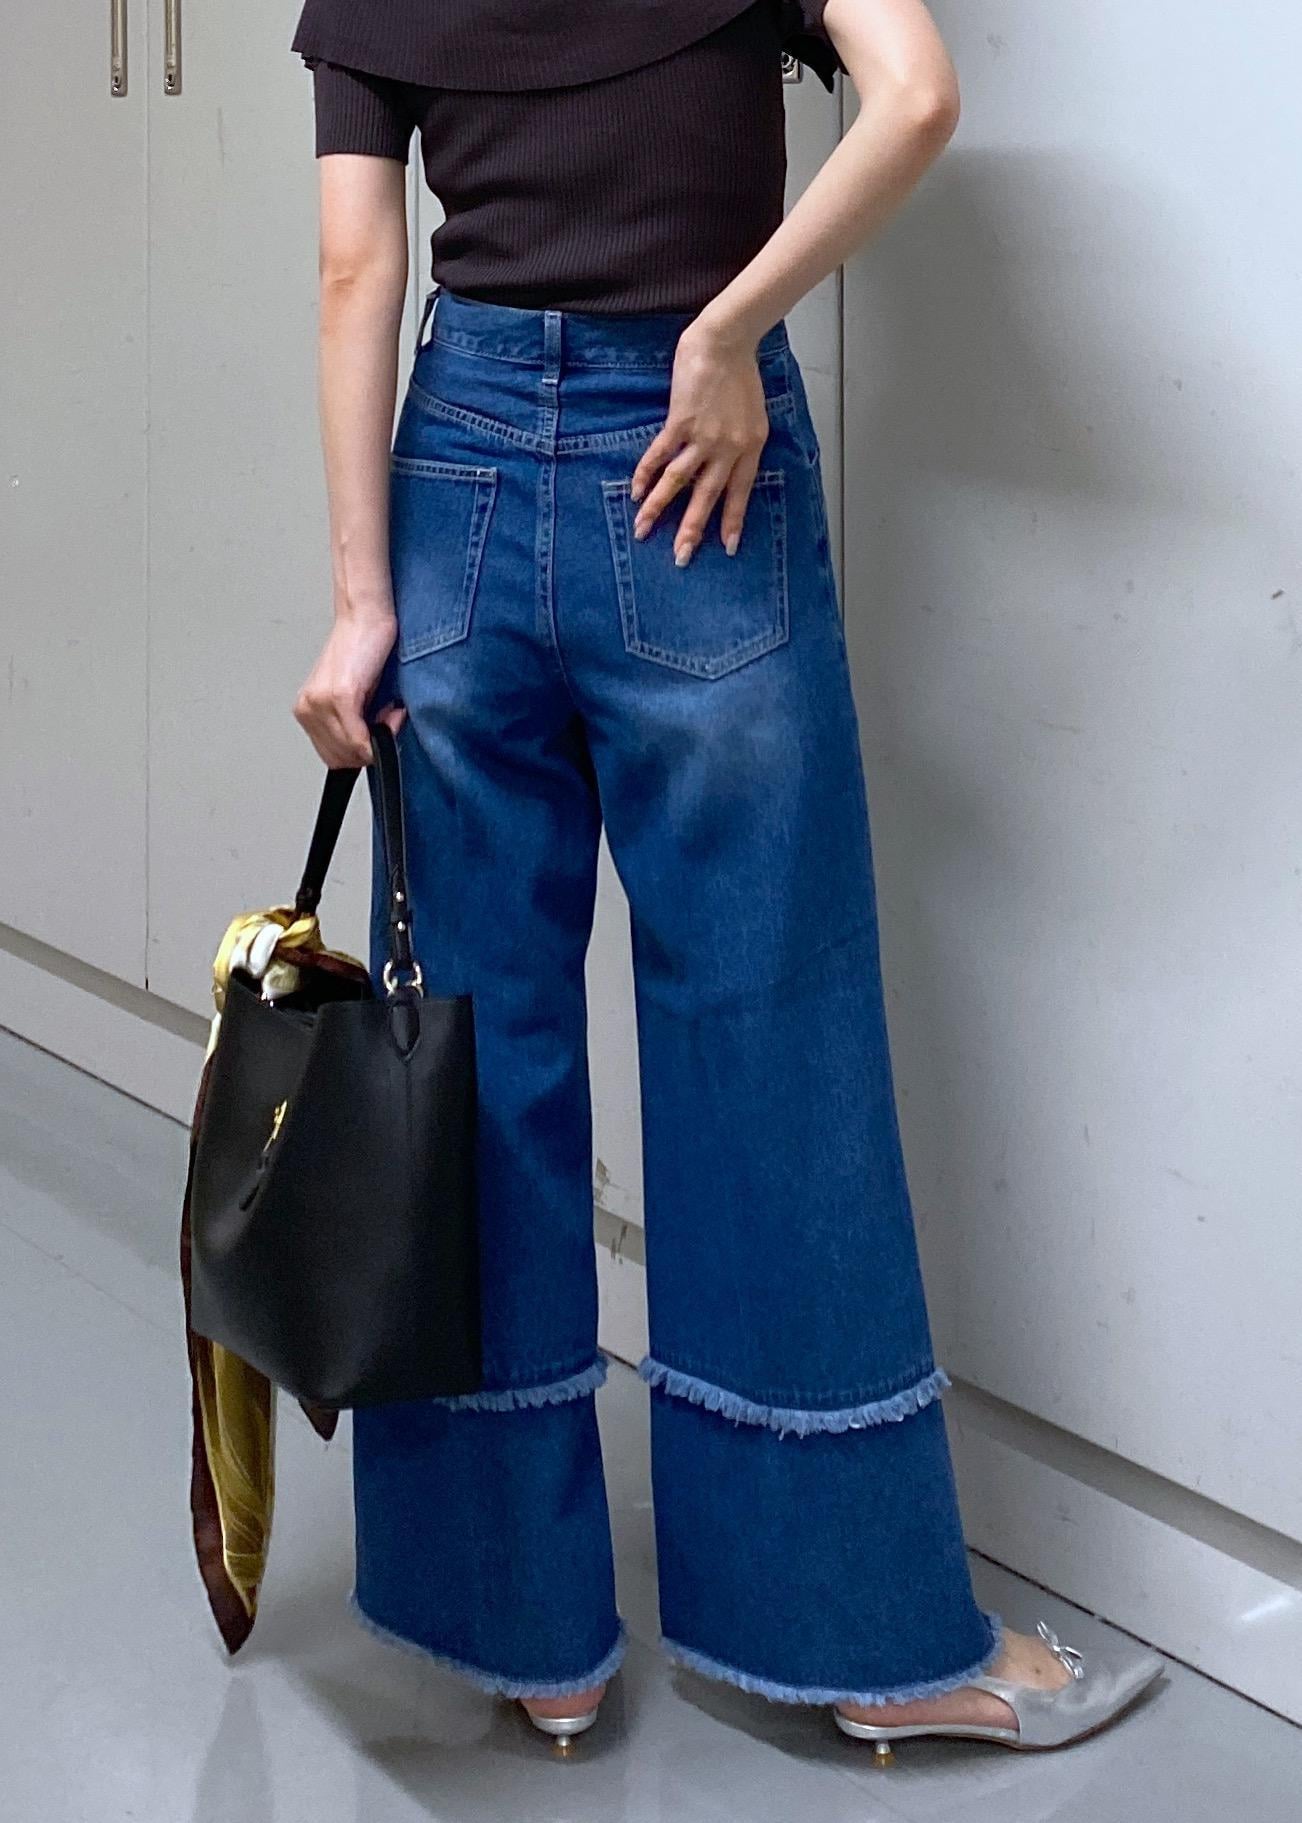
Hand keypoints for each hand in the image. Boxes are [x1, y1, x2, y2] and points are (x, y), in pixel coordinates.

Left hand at [293, 609, 405, 767]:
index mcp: (307, 710)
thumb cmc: (362, 649)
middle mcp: (308, 709)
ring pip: (353, 752)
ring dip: (380, 737)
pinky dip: (385, 728)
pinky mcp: (340, 696)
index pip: (334, 759)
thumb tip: (367, 750)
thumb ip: (352, 725)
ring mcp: (321, 704)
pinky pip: (362, 739)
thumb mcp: (354, 696)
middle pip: (343, 760)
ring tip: (388, 709)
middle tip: (387, 719)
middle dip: (371, 747)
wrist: (365, 616)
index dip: (362, 752)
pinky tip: (391, 707)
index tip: (378, 730)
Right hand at [629, 321, 770, 565]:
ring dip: (659, 508)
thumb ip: (741, 440)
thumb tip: (724, 460)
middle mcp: (728, 448)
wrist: (726, 340)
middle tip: (680, 557)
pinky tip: (636, 492)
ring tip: (643, 531)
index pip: (740, 493)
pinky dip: (646, 474)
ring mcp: (703, 437)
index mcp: (750, 447)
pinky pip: (659, 455)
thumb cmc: (740, 372)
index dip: (732, 521)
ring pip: (678, 482)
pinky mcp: (680, 422)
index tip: (728, 548)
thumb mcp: (754, 413)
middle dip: (692, 530)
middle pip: (707, 497)